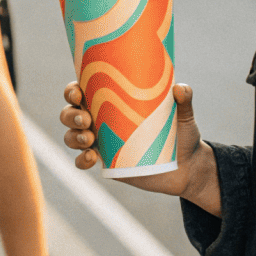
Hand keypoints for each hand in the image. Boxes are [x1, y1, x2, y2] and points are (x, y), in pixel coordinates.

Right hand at [59, 81, 206, 198]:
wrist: (186, 168)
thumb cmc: (181, 134)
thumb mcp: (184, 116)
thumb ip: (184, 100)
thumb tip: (180, 88)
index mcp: (112, 100)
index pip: (82, 89)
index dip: (72, 90)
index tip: (78, 92)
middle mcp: (101, 119)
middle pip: (69, 113)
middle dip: (70, 115)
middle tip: (86, 119)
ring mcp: (100, 142)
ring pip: (71, 136)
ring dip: (73, 136)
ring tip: (89, 140)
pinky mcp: (105, 162)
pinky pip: (81, 162)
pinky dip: (81, 160)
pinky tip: (91, 158)